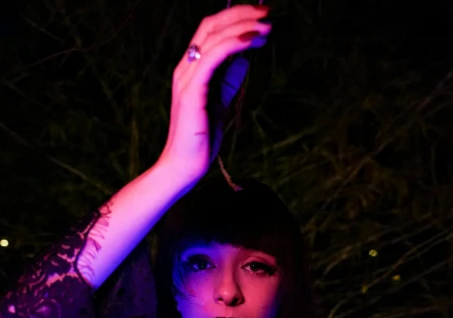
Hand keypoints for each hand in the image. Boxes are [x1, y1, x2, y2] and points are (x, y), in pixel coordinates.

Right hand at [157, 4, 271, 185]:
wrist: (184, 167)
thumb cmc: (200, 141)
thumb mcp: (219, 104)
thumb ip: (228, 81)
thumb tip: (244, 60)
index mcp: (190, 70)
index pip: (211, 31)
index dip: (235, 18)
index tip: (262, 18)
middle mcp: (185, 68)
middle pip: (211, 25)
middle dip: (241, 14)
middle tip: (268, 12)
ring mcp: (186, 78)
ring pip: (214, 37)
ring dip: (243, 26)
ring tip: (267, 26)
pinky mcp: (191, 92)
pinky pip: (214, 57)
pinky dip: (234, 43)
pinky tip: (253, 40)